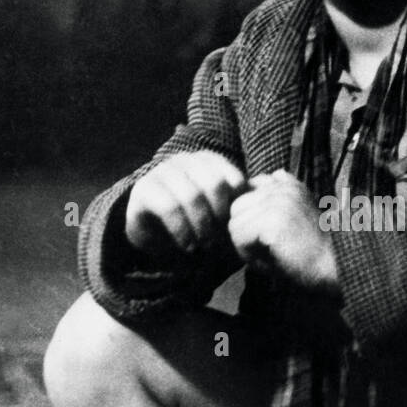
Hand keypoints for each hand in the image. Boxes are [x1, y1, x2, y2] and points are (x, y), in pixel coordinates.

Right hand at [125, 151, 247, 254]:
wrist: (156, 235)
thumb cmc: (196, 224)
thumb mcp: (221, 216)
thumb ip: (239, 208)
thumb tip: (262, 207)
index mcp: (209, 161)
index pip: (234, 179)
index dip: (236, 208)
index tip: (233, 230)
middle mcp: (186, 160)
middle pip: (215, 184)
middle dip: (219, 217)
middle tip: (218, 241)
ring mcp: (164, 171)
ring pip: (192, 195)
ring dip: (201, 226)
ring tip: (203, 245)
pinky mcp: (145, 189)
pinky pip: (169, 207)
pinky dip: (182, 231)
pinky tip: (187, 245)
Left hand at [227, 170, 340, 295]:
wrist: (335, 265)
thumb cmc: (313, 250)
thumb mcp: (292, 218)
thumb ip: (269, 204)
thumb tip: (243, 195)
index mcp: (287, 183)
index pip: (247, 192)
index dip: (251, 218)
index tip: (269, 236)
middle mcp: (281, 186)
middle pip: (237, 207)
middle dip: (244, 230)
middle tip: (265, 249)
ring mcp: (277, 200)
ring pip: (235, 222)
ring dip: (245, 244)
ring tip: (268, 254)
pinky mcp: (272, 219)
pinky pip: (239, 237)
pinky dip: (248, 254)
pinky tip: (269, 259)